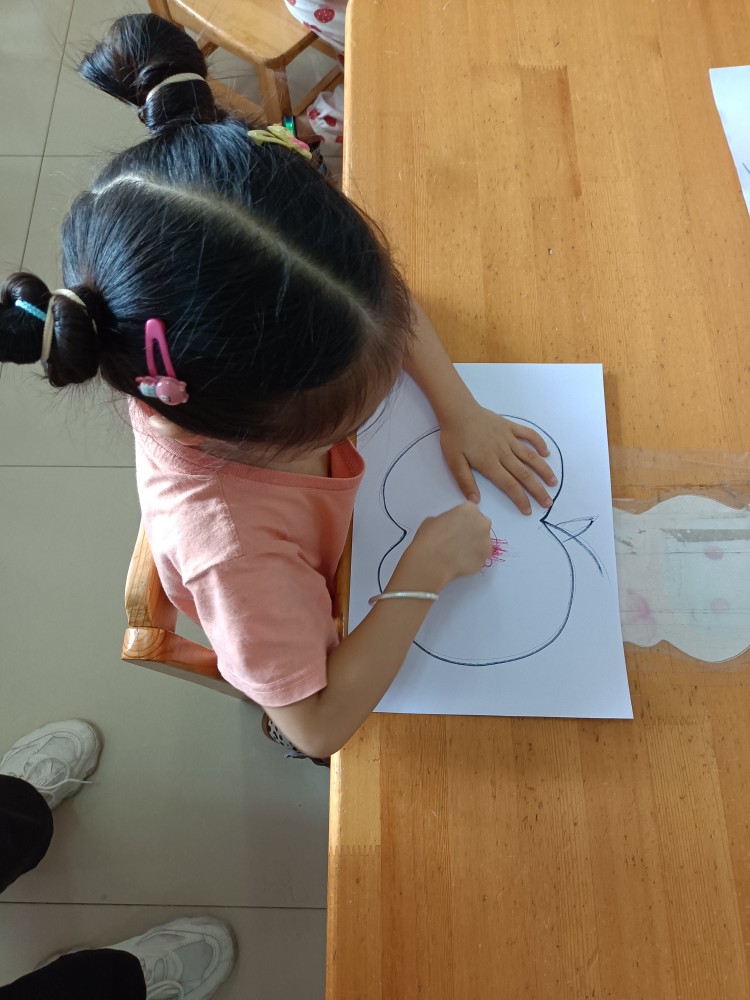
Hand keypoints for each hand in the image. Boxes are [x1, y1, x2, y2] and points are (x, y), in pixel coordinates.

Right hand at [401, 502, 492, 591]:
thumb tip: (450, 527)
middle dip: (473, 531)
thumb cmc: (429, 537)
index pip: (471, 512)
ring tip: (458, 554)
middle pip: (481, 526)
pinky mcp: (484, 560)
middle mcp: (483, 524)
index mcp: (470, 510)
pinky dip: (472, 560)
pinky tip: (459, 563)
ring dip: (474, 547)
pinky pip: (479, 558)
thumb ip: (448, 520)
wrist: (432, 561)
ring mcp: (486, 543)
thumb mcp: (434, 520)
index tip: (455, 527)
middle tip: (459, 540)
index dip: (463, 520)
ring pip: (483, 544)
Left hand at [439, 403, 556, 514]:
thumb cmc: (454, 437)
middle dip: (538, 490)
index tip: (528, 510)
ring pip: (530, 456)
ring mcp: (508, 438)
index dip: (520, 499)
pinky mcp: (510, 426)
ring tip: (553, 482)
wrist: (457, 410)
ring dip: (543, 470)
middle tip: (548, 502)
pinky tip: (545, 452)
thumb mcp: (454, 462)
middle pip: (524, 474)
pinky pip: (528, 434)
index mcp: (489, 463)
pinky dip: (539, 443)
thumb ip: (465, 482)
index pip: (509, 485)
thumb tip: (475, 502)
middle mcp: (503, 452)